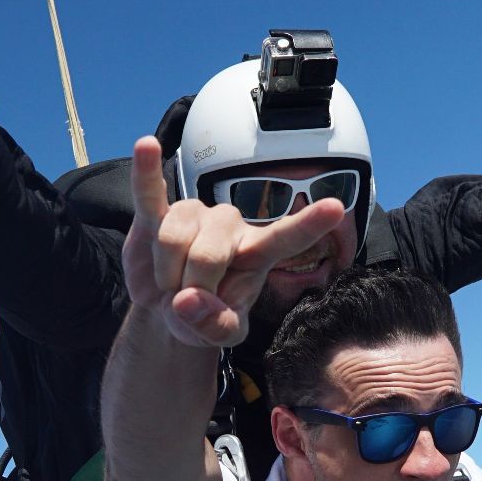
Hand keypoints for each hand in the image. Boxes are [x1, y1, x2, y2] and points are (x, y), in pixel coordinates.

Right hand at [123, 137, 344, 348]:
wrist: (168, 309)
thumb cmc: (206, 315)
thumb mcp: (222, 334)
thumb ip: (216, 327)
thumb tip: (187, 301)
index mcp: (256, 253)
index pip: (287, 236)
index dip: (308, 223)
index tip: (335, 207)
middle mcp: (229, 225)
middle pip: (210, 254)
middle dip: (193, 288)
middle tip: (188, 303)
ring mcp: (193, 214)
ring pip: (173, 238)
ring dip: (165, 273)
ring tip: (170, 282)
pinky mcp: (155, 213)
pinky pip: (149, 191)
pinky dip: (145, 171)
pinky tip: (146, 146)